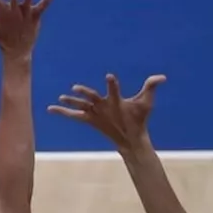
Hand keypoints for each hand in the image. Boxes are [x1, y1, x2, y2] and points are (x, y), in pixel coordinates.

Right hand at [49, 73, 165, 150]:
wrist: (133, 136)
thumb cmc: (139, 117)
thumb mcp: (145, 102)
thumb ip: (150, 87)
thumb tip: (162, 77)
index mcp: (114, 98)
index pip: (112, 89)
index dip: (112, 84)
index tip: (110, 77)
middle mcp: (102, 103)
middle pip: (91, 96)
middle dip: (84, 93)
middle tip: (76, 88)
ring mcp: (95, 111)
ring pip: (80, 104)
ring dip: (71, 101)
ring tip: (61, 97)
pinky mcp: (89, 120)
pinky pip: (73, 115)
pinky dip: (62, 112)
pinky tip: (50, 109)